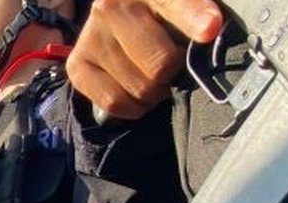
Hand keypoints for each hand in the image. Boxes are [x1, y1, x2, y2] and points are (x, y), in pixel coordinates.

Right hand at [66, 0, 222, 120]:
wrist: (116, 18)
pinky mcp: (77, 64)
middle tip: (171, 68)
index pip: (175, 3)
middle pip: (160, 63)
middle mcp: (111, 6)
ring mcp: (91, 36)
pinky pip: (114, 101)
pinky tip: (136, 94)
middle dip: (173, 74)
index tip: (210, 29)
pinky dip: (132, 107)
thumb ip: (196, 15)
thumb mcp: (178, 8)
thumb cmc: (158, 16)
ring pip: (139, 88)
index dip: (193, 18)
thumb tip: (210, 31)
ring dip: (154, 93)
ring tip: (152, 78)